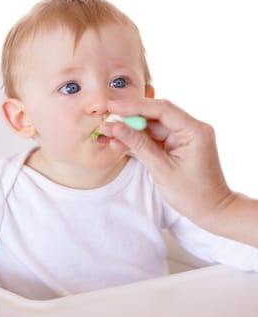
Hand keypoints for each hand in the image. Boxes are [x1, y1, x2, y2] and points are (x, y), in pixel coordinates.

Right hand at [101, 99, 257, 245]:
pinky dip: (137, 140)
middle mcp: (190, 128)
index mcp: (194, 130)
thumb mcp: (162, 169)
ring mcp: (183, 136)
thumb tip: (117, 128)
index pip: (162, 109)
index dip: (135, 106)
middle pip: (154, 115)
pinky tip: (118, 142)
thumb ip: (139, 145)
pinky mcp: (176, 144)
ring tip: (106, 133)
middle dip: (129, 118)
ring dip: (129, 130)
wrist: (210, 210)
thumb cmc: (192, 194)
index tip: (113, 107)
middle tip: (106, 119)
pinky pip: (153, 138)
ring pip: (151, 127)